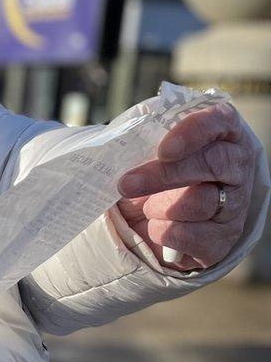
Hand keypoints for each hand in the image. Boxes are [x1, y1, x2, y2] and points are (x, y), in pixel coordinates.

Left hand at [116, 100, 254, 269]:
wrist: (150, 221)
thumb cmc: (152, 174)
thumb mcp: (147, 150)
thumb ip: (145, 139)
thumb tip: (124, 144)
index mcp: (222, 133)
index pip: (219, 122)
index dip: (193, 133)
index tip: (164, 150)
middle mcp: (236, 167)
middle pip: (211, 164)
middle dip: (165, 175)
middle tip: (126, 184)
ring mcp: (235, 205)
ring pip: (198, 203)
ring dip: (159, 207)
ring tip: (148, 207)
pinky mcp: (223, 239)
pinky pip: (189, 236)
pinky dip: (162, 231)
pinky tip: (157, 225)